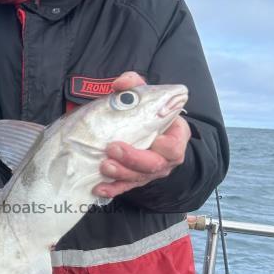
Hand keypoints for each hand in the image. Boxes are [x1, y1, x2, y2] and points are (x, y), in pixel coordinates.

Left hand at [93, 71, 190, 197]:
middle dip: (133, 159)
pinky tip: (98, 187)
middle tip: (113, 149)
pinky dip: (112, 188)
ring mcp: (150, 172)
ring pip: (138, 178)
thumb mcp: (144, 95)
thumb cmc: (147, 112)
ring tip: (103, 165)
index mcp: (174, 136)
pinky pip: (124, 187)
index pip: (174, 146)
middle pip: (154, 166)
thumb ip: (135, 85)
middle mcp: (165, 158)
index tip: (154, 140)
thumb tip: (120, 84)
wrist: (144, 129)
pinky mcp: (135, 180)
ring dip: (120, 174)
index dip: (166, 147)